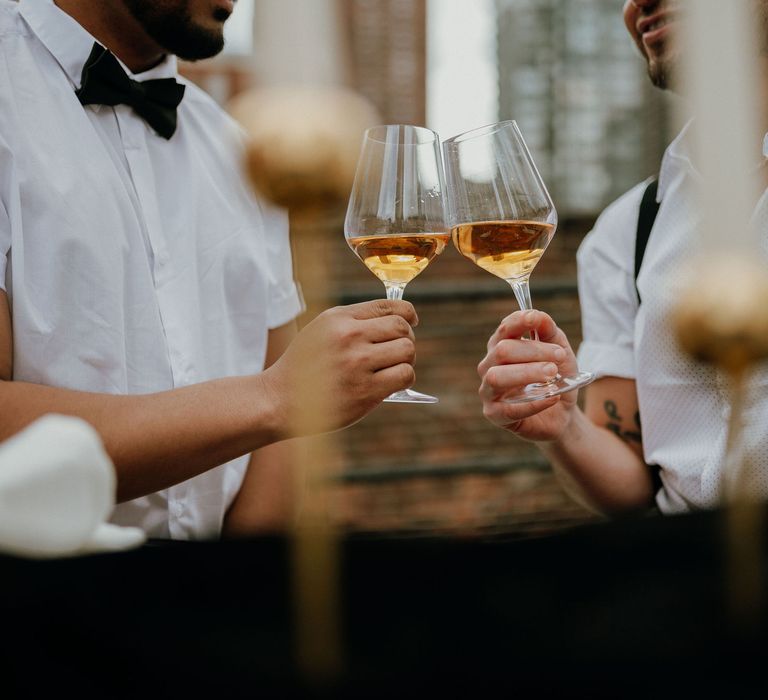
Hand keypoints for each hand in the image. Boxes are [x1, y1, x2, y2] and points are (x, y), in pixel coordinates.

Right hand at [263, 300, 417, 435]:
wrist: (280, 399)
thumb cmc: (304, 366)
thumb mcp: (321, 330)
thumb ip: (354, 321)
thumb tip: (400, 321)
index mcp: (338, 318)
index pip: (389, 306)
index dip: (408, 314)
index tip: (411, 322)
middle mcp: (348, 336)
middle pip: (402, 328)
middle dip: (406, 339)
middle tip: (396, 352)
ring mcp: (357, 364)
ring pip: (407, 351)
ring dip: (406, 360)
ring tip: (393, 368)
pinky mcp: (366, 390)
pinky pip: (405, 375)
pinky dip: (404, 379)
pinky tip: (391, 383)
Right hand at [478, 310, 578, 441]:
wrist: (562, 412)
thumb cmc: (556, 378)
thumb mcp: (561, 352)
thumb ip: (550, 333)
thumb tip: (539, 316)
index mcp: (501, 346)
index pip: (504, 329)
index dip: (518, 321)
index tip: (535, 318)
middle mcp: (489, 366)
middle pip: (502, 351)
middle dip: (533, 350)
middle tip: (560, 356)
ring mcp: (488, 391)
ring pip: (497, 377)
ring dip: (528, 373)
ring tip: (552, 374)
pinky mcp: (495, 414)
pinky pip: (508, 409)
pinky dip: (533, 402)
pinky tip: (552, 397)